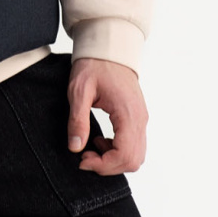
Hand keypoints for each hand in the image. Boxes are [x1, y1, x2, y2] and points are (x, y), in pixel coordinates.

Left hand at [66, 56, 147, 174]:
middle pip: (133, 161)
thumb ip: (77, 120)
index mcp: (128, 114)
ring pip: (136, 156)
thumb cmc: (94, 65)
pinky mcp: (138, 119)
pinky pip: (134, 145)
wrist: (109, 50)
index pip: (125, 155)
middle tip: (85, 156)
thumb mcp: (79, 91)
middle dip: (108, 166)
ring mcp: (141, 120)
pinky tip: (100, 141)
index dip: (103, 165)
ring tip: (91, 147)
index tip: (82, 160)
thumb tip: (75, 147)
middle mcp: (140, 120)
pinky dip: (118, 151)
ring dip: (113, 160)